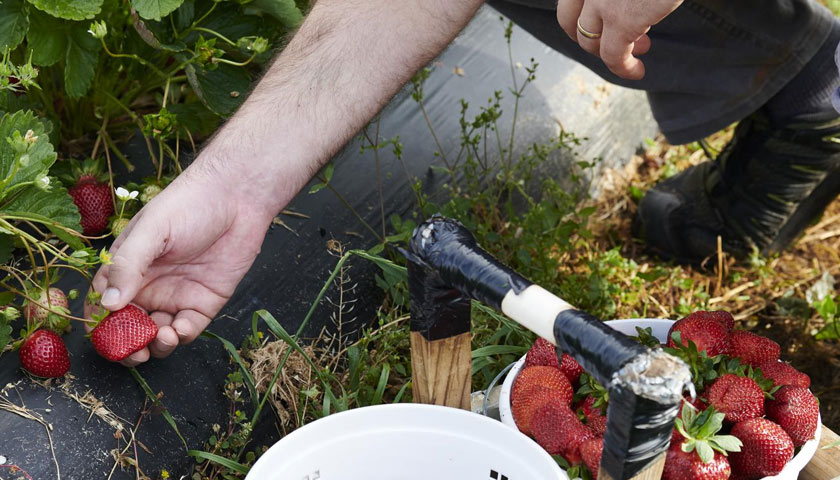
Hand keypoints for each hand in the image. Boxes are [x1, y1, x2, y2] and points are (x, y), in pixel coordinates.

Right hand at [86, 164, 274, 365]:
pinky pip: (188, 329)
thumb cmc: (189, 205)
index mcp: (127, 268)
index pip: (103, 304)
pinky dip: (182, 336)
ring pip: (158, 335)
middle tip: (134, 354)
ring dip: (156, 345)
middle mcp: (149, 286)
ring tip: (162, 337)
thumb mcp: (152, 231)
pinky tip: (180, 330)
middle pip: (129, 328)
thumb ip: (128, 266)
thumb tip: (107, 303)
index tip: (105, 338)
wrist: (238, 198)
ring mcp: (177, 296)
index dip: (101, 325)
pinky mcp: (204, 302)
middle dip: (128, 347)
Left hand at [556, 0, 683, 79]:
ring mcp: (599, 0)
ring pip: (588, 41)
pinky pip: (612, 55)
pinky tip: (637, 71)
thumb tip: (628, 3)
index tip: (606, 18)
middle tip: (618, 39)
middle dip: (590, 35)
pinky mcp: (621, 19)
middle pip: (569, 20)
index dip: (584, 13)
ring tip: (639, 52)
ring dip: (608, 52)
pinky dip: (623, 68)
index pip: (570, 0)